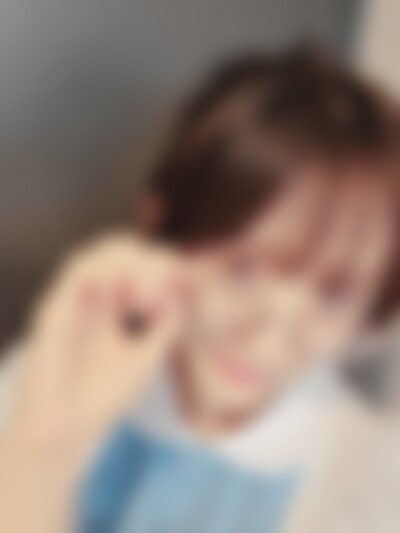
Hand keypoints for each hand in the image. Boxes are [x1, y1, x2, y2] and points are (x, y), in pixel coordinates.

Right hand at [9, 233, 184, 461]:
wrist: (68, 428)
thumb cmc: (107, 395)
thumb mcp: (149, 356)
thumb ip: (167, 323)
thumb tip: (183, 291)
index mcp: (115, 305)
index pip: (136, 264)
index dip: (161, 262)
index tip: (185, 278)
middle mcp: (93, 297)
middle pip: (118, 251)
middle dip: (148, 257)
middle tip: (170, 274)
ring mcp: (73, 300)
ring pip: (96, 255)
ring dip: (127, 261)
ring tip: (149, 289)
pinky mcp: (55, 308)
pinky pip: (78, 275)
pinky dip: (106, 274)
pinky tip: (128, 294)